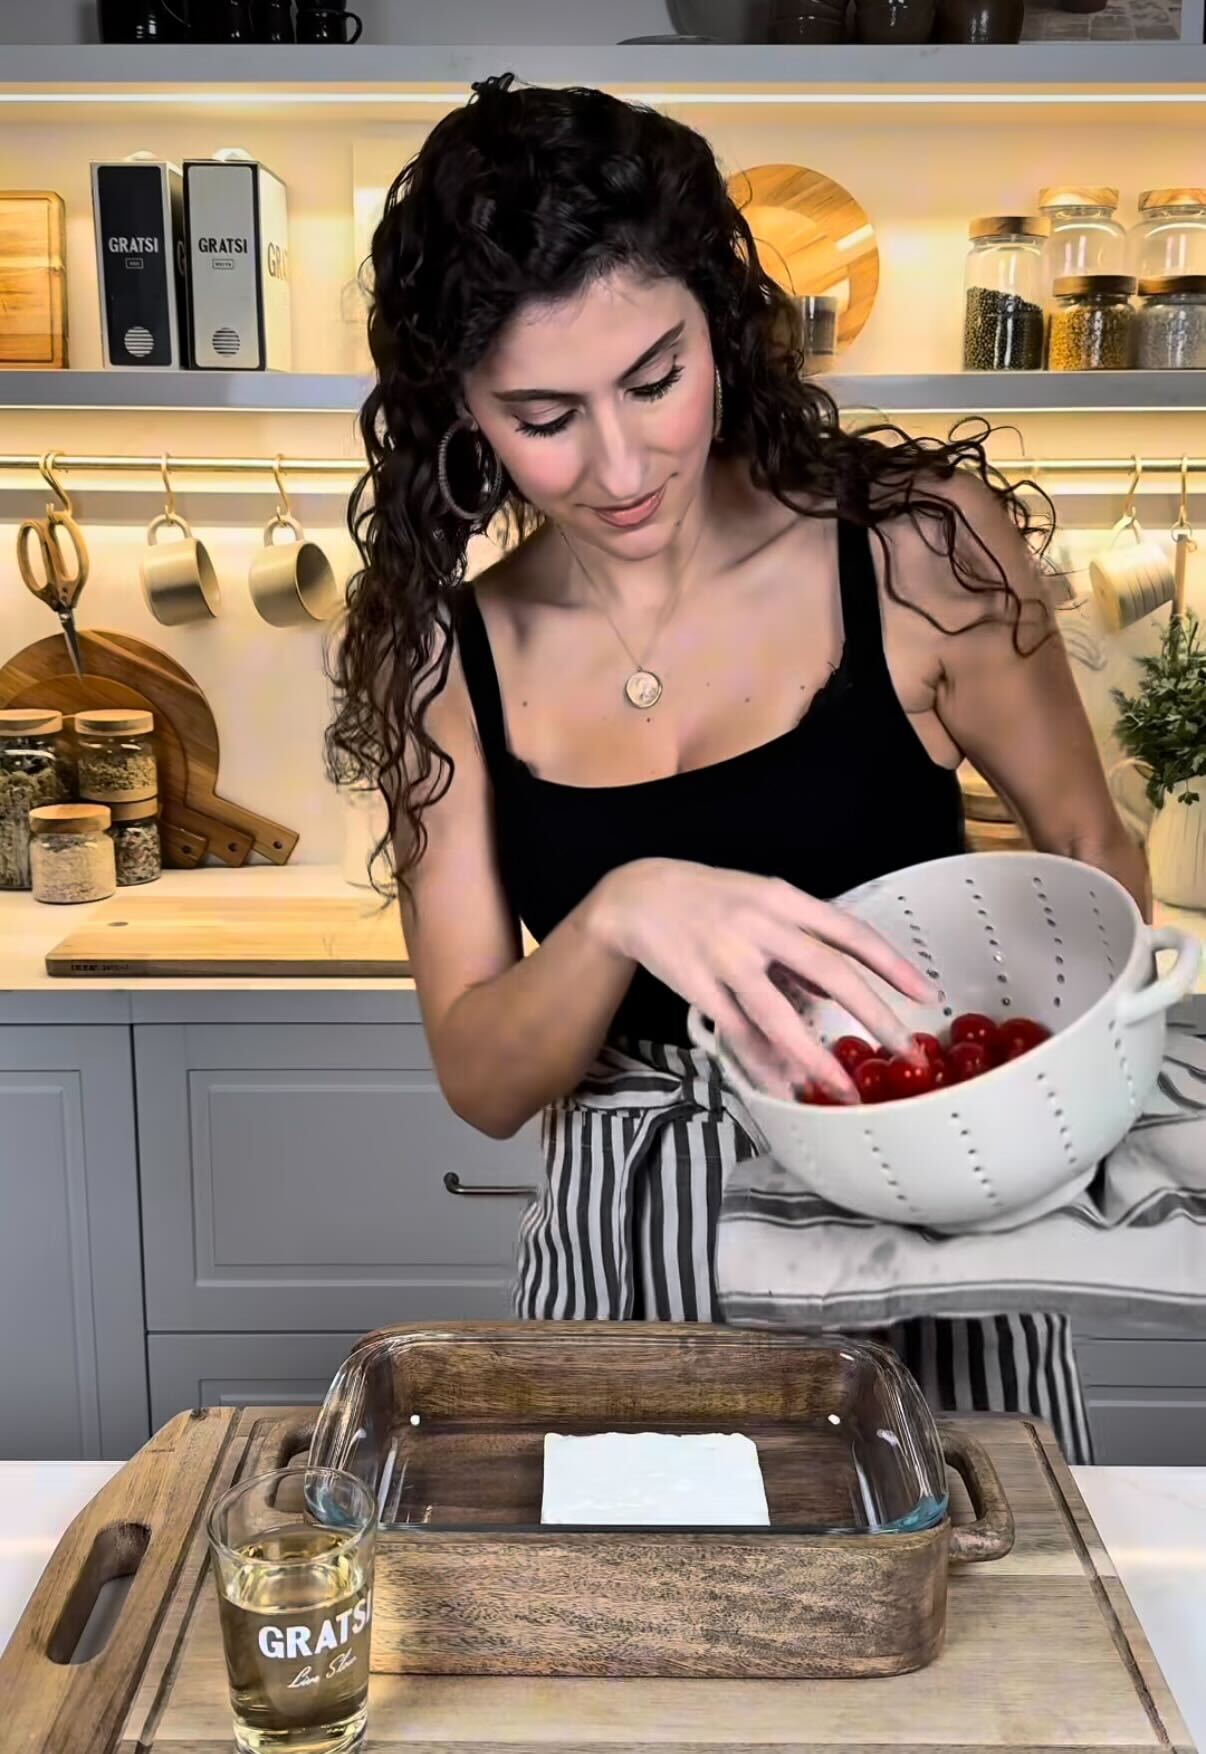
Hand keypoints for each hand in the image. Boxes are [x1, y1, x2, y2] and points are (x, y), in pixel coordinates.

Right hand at [589, 858, 929, 1101]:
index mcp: (783, 899)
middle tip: (905, 1052)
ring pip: (780, 1015)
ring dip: (814, 1057)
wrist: (639, 895)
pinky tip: (781, 1086)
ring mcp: (727, 956)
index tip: (925, 994)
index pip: (850, 932)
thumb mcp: (761, 904)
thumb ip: (796, 945)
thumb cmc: (709, 900)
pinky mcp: (698, 985)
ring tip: (843, 1090)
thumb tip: (828, 997)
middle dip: (873, 1017)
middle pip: (829, 973)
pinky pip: (737, 1032)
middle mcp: (760, 925)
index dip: (891, 964)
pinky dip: (761, 1062)